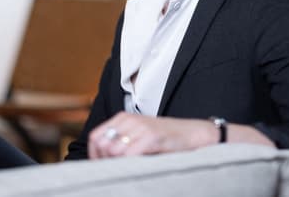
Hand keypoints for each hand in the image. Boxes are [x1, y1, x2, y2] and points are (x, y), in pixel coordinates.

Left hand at [87, 112, 216, 159]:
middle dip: (104, 161)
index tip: (102, 167)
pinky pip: (130, 154)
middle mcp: (130, 120)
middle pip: (101, 145)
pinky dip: (129, 164)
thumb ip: (121, 142)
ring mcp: (141, 127)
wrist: (193, 133)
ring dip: (116, 164)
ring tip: (126, 170)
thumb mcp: (139, 136)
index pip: (95, 137)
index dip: (95, 155)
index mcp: (123, 118)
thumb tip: (102, 160)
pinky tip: (136, 168)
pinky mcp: (152, 136)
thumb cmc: (166, 139)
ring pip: (113, 151)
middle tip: (114, 171)